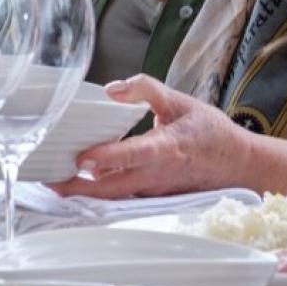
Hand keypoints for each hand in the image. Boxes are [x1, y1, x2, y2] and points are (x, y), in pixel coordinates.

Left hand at [48, 75, 252, 198]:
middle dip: (78, 187)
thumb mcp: (182, 101)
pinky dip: (99, 193)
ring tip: (54, 183)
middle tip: (48, 180)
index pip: (133, 154)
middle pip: (113, 186)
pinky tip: (81, 184)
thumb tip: (112, 89)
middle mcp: (157, 174)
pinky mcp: (152, 195)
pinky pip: (122, 197)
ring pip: (114, 195)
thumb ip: (147, 90)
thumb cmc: (211, 133)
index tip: (82, 158)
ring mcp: (154, 188)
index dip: (108, 157)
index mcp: (166, 148)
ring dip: (84, 192)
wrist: (238, 165)